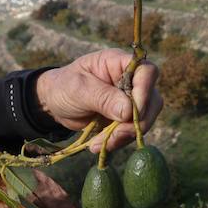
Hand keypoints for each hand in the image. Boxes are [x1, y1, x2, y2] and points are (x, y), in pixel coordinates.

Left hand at [34, 49, 162, 152]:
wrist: (54, 104)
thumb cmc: (64, 87)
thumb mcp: (78, 89)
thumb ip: (103, 97)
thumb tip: (129, 111)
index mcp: (119, 63)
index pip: (146, 72)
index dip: (145, 91)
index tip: (131, 112)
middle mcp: (131, 80)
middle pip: (152, 100)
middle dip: (135, 122)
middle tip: (114, 135)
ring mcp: (131, 100)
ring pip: (145, 119)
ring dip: (125, 135)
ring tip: (98, 143)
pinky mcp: (126, 118)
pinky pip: (132, 132)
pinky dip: (118, 141)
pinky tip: (99, 144)